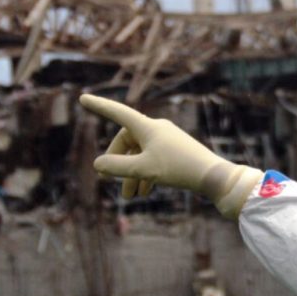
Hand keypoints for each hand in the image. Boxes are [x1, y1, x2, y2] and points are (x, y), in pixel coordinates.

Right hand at [79, 94, 262, 217]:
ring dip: (132, 174)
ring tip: (130, 197)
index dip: (99, 107)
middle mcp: (157, 128)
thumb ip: (117, 167)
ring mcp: (167, 139)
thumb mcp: (143, 170)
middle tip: (109, 181)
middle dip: (118, 162)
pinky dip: (146, 174)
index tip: (83, 98)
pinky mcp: (176, 151)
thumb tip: (98, 164)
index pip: (117, 113)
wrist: (213, 176)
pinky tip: (145, 192)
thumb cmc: (178, 168)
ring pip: (140, 154)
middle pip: (127, 141)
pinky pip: (154, 159)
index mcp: (147, 127)